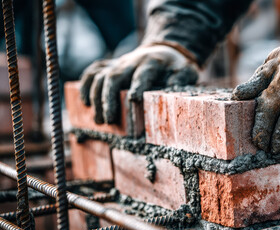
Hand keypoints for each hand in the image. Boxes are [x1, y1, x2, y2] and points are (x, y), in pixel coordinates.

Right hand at [79, 45, 198, 123]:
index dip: (137, 86)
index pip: (142, 74)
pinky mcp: (110, 65)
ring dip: (96, 98)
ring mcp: (118, 62)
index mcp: (152, 62)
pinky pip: (92, 71)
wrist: (164, 50)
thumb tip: (172, 94)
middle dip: (109, 99)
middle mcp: (131, 61)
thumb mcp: (186, 71)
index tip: (132, 100)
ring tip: (99, 120)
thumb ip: (181, 80)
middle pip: (115, 77)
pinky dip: (85, 85)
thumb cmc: (176, 67)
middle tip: (108, 121)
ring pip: (100, 76)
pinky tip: (85, 103)